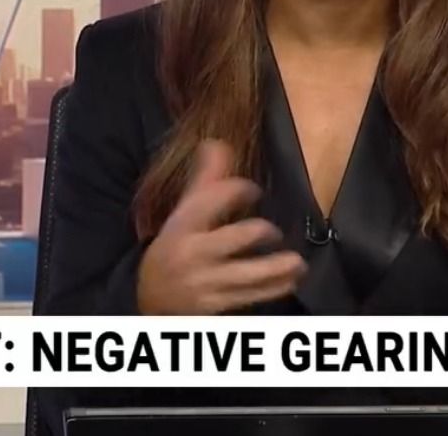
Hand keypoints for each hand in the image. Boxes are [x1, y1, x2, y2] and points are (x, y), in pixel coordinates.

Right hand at [137, 140, 306, 313]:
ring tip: (298, 263)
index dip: (242, 189)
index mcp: (182, 224)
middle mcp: (193, 251)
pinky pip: (252, 296)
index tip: (254, 191)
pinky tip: (290, 281)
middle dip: (265, 231)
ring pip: (251, 272)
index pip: (216, 196)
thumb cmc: (174, 247)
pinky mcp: (216, 305)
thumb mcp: (182, 214)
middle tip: (276, 232)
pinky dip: (275, 288)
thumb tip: (217, 143)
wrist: (148, 298)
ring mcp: (205, 282)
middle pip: (240, 236)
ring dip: (280, 267)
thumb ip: (204, 181)